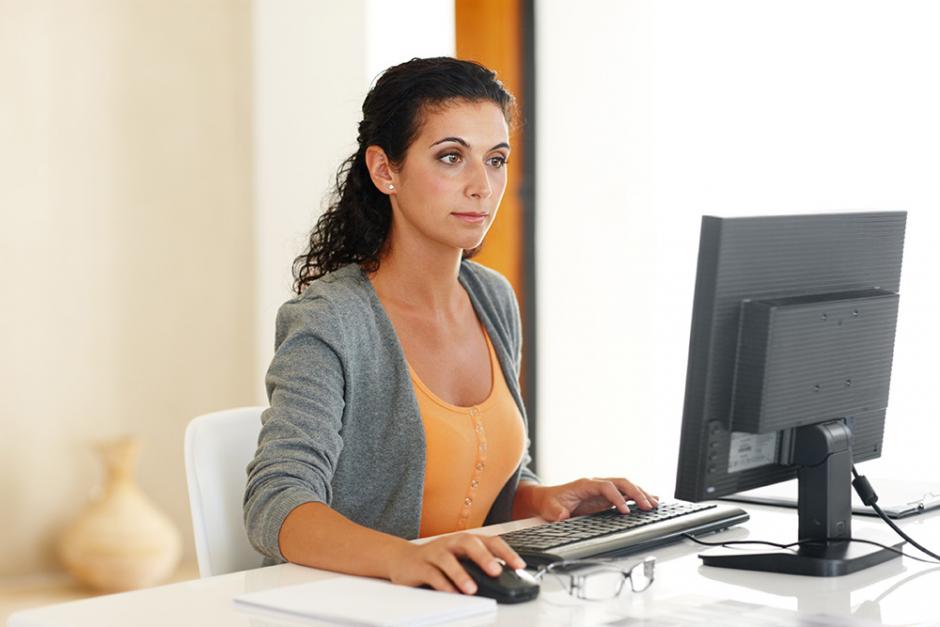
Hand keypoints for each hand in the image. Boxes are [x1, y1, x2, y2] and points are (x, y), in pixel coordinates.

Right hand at [387, 533, 525, 594]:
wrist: (403, 559)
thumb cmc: (437, 560)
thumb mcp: (460, 559)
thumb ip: (478, 566)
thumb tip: (503, 579)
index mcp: (465, 541)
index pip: (489, 541)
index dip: (506, 552)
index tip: (519, 565)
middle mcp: (451, 543)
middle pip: (468, 543)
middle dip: (484, 556)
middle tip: (496, 571)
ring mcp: (434, 553)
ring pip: (448, 560)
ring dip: (461, 574)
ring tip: (472, 589)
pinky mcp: (420, 566)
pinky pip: (432, 574)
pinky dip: (442, 584)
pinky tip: (451, 593)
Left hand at [518, 478, 658, 521]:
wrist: (548, 499)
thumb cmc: (550, 502)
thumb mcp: (550, 508)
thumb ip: (557, 513)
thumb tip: (562, 516)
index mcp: (585, 485)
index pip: (606, 486)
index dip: (617, 497)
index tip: (625, 511)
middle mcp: (596, 484)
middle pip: (621, 482)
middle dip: (636, 493)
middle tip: (648, 506)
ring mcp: (602, 489)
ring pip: (626, 486)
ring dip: (641, 494)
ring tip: (654, 504)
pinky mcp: (606, 497)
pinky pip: (625, 493)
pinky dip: (638, 496)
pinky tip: (651, 500)